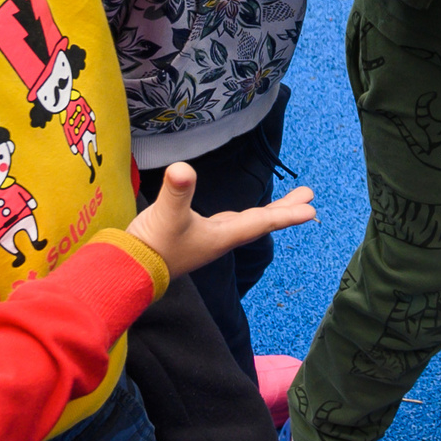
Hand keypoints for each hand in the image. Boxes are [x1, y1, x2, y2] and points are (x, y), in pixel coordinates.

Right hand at [124, 160, 317, 278]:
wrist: (127, 271)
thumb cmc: (151, 246)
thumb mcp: (165, 215)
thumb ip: (176, 192)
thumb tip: (182, 168)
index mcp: (222, 235)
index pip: (262, 222)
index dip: (287, 214)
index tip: (312, 209)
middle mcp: (221, 239)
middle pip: (261, 222)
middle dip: (285, 209)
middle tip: (310, 198)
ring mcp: (208, 239)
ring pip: (247, 223)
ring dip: (269, 212)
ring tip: (288, 203)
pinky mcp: (194, 237)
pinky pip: (230, 224)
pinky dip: (245, 216)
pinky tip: (240, 214)